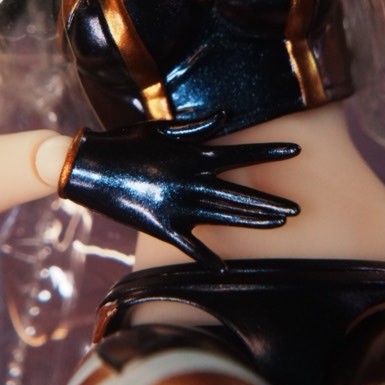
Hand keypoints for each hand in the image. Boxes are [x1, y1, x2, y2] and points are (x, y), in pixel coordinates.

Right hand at [59, 115, 299, 265]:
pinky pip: (190, 246)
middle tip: (297, 209)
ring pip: (224, 218)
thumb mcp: (162, 129)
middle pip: (240, 194)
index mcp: (193, 155)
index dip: (270, 151)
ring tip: (277, 225)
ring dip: (252, 223)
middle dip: (270, 202)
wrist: (87, 166)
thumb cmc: (126, 142)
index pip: (242, 153)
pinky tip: (225, 270)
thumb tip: (227, 115)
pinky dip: (207, 259)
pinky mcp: (161, 226)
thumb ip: (197, 126)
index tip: (295, 150)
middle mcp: (191, 182)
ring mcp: (178, 206)